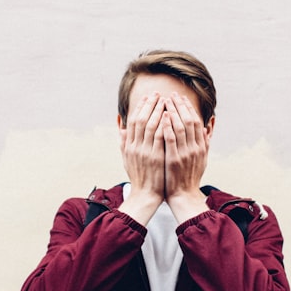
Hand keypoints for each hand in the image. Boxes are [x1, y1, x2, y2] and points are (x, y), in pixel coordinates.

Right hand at [118, 92, 166, 224]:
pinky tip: (170, 116)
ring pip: (152, 126)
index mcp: (129, 146)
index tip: (148, 97)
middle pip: (142, 120)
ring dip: (159, 111)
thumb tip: (120, 126)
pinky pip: (161, 137)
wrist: (145, 196)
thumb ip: (124, 142)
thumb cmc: (139, 177)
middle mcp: (136, 147)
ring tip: (166, 100)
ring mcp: (146, 152)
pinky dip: (165, 125)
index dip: (141, 107)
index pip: (134, 121)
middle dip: (150, 105)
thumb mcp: (127, 159)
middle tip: (158, 94)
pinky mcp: (156, 158)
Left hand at [163, 93, 210, 221]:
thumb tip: (210, 123)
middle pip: (189, 120)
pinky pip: (171, 139)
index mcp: (201, 146)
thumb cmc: (190, 176)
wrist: (184, 195)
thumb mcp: (202, 157)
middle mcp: (195, 148)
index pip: (196, 121)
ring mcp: (185, 153)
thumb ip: (205, 140)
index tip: (181, 97)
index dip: (188, 108)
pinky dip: (167, 126)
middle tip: (172, 94)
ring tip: (165, 101)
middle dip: (180, 105)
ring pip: (180, 127)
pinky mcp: (174, 159)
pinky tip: (163, 116)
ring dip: (173, 112)